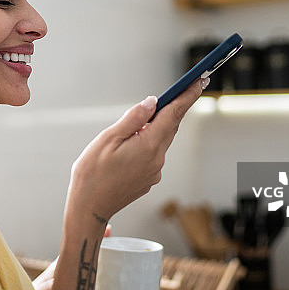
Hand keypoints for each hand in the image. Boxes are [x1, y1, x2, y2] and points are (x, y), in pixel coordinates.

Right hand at [67, 77, 207, 221]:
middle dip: (174, 108)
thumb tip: (152, 103)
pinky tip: (128, 146)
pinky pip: (152, 155)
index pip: (174, 114)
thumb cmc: (92, 174)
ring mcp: (154, 172)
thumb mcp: (108, 139)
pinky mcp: (147, 179)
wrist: (89, 208)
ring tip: (135, 124)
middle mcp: (157, 159)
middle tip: (181, 89)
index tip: (199, 81)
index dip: (187, 96)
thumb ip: (133, 119)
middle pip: (169, 127)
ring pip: (159, 141)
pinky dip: (146, 144)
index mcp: (148, 145)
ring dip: (154, 128)